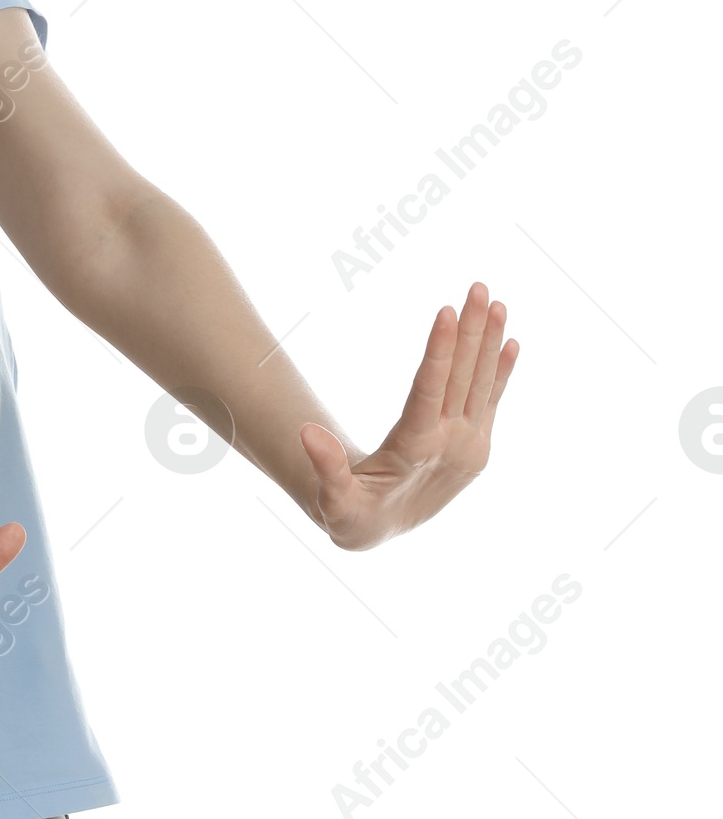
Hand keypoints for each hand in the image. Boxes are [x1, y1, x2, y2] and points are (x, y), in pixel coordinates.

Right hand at [299, 281, 519, 550]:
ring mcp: (468, 445)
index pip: (431, 391)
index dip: (441, 351)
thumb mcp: (334, 501)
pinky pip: (491, 399)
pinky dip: (502, 370)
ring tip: (496, 301)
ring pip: (482, 383)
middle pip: (463, 377)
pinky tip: (511, 342)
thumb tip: (306, 432)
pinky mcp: (474, 444)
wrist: (382, 531)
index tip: (449, 312)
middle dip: (472, 330)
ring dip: (489, 340)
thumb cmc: (351, 513)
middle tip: (478, 286)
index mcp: (416, 451)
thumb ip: (325, 468)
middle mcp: (451, 445)